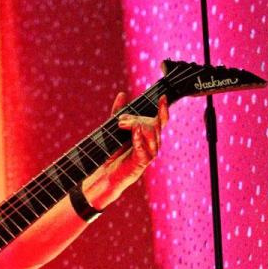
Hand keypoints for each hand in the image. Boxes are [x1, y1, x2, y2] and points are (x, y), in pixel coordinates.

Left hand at [85, 94, 168, 208]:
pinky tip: (133, 132)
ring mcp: (148, 155)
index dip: (163, 110)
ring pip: (151, 134)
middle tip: (119, 121)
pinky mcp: (141, 164)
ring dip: (136, 126)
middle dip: (136, 118)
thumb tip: (122, 94)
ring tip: (120, 125)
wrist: (104, 174)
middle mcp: (151, 145)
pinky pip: (145, 149)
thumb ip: (118, 113)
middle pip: (154, 124)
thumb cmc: (111, 153)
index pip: (161, 121)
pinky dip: (139, 139)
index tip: (162, 97)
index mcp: (148, 137)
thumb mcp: (113, 129)